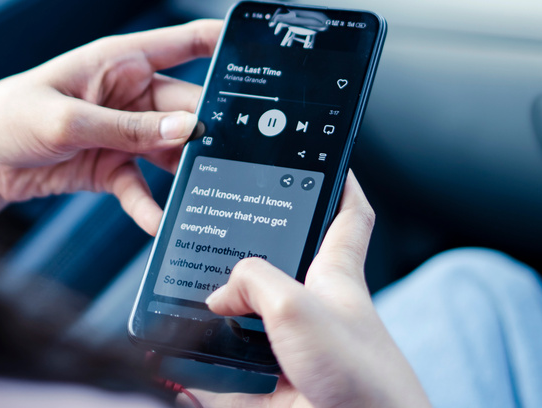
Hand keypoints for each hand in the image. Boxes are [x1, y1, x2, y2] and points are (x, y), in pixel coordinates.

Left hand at [0, 19, 221, 247]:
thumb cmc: (9, 116)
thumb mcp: (69, 120)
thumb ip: (129, 129)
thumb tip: (187, 129)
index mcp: (121, 59)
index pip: (186, 42)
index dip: (227, 42)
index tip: (266, 54)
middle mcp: (129, 93)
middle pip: (187, 108)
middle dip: (210, 130)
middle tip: (236, 155)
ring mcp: (123, 131)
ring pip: (171, 150)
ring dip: (187, 173)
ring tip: (209, 193)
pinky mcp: (111, 166)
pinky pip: (143, 186)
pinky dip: (151, 206)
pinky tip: (161, 225)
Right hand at [200, 174, 430, 407]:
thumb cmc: (363, 380)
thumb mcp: (298, 307)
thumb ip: (252, 282)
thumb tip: (217, 296)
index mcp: (335, 276)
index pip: (347, 214)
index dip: (339, 181)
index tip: (325, 157)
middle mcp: (317, 311)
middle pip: (280, 269)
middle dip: (247, 255)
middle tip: (214, 238)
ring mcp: (296, 355)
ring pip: (246, 328)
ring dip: (216, 322)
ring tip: (184, 306)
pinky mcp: (276, 396)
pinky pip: (227, 384)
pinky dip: (201, 379)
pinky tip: (178, 371)